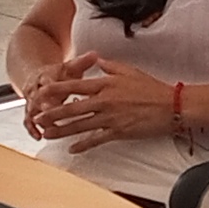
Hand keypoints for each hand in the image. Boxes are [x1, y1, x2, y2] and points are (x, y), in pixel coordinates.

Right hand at [15, 53, 88, 139]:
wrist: (38, 77)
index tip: (56, 95)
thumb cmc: (58, 74)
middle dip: (43, 106)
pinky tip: (39, 137)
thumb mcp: (70, 67)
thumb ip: (82, 63)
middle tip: (49, 115)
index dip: (51, 88)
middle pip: (37, 98)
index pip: (47, 81)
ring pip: (31, 110)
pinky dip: (32, 129)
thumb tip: (95, 55)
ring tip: (46, 130)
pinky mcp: (30, 112)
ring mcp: (31, 101)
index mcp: (45, 76)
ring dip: (38, 120)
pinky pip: (28, 121)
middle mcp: (36, 88)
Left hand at [29, 52, 182, 151]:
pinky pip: (96, 140)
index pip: (74, 86)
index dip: (55, 90)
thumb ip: (108, 65)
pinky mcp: (118, 132)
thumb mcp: (128, 70)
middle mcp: (104, 101)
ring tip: (48, 135)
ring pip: (79, 126)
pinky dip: (83, 145)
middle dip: (52, 114)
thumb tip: (95, 59)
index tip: (41, 92)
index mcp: (105, 84)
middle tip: (37, 118)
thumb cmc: (151, 87)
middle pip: (71, 108)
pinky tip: (72, 149)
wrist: (171, 105)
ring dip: (61, 131)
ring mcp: (110, 118)